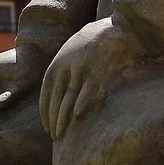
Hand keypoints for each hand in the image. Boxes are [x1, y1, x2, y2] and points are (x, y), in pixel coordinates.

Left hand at [38, 16, 152, 138]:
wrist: (118, 28)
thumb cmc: (94, 44)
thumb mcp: (74, 53)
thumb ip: (63, 71)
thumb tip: (57, 95)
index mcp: (58, 62)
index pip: (46, 91)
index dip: (45, 110)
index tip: (46, 126)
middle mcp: (67, 65)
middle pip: (56, 98)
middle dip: (53, 119)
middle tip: (53, 136)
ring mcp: (83, 68)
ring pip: (68, 99)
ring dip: (63, 118)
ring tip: (61, 134)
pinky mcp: (99, 71)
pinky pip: (87, 91)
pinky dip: (81, 103)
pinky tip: (76, 116)